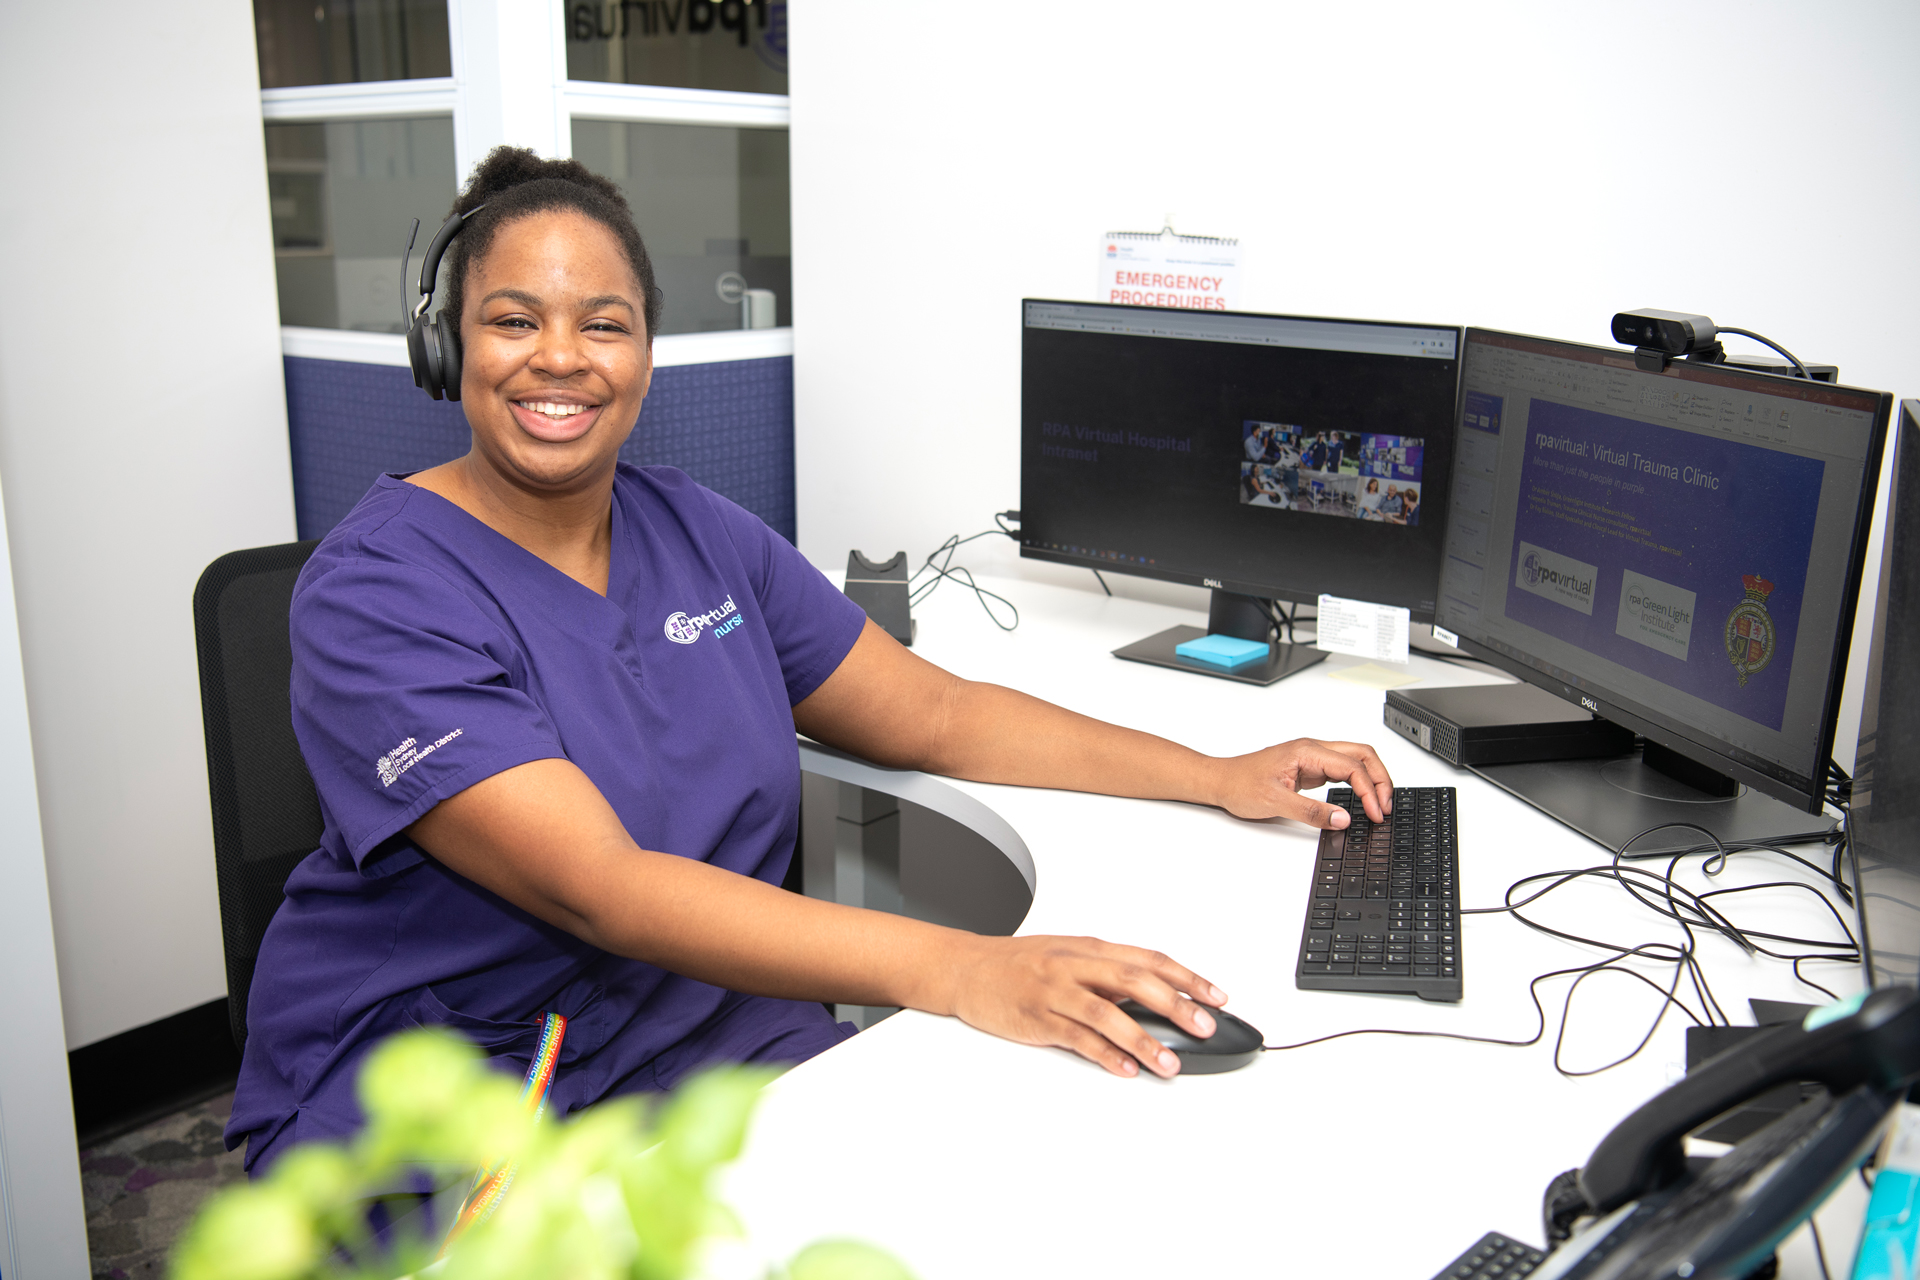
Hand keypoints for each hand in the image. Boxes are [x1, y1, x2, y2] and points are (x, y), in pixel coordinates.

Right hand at [940, 935, 1226, 1078]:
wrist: (966, 968)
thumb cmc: (1018, 964)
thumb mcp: (1068, 955)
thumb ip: (1108, 972)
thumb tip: (1155, 994)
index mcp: (1088, 948)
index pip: (1148, 958)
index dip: (1186, 977)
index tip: (1216, 996)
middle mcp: (1074, 965)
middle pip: (1134, 980)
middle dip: (1175, 1004)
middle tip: (1203, 1026)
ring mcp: (1054, 991)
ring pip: (1107, 1013)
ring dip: (1142, 1040)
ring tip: (1168, 1063)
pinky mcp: (1036, 1018)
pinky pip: (1076, 1037)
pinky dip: (1104, 1054)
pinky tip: (1125, 1068)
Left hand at [1211, 737, 1394, 826]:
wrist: (1220, 781)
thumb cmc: (1239, 785)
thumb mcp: (1275, 803)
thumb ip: (1312, 811)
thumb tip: (1343, 819)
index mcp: (1307, 751)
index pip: (1352, 766)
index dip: (1370, 790)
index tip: (1376, 813)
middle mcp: (1313, 750)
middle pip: (1362, 755)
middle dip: (1380, 778)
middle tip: (1386, 806)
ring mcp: (1312, 758)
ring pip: (1355, 761)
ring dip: (1371, 779)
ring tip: (1379, 804)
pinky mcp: (1310, 769)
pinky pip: (1342, 771)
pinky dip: (1358, 783)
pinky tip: (1362, 799)